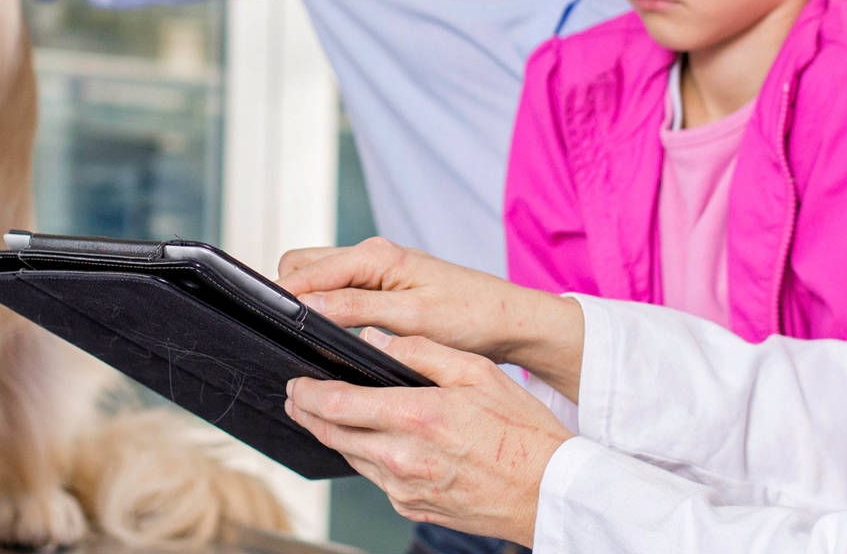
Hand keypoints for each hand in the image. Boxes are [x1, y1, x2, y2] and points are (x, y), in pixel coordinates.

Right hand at [277, 237, 582, 394]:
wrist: (508, 320)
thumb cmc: (469, 317)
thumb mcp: (411, 319)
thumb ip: (356, 309)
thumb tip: (307, 308)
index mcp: (374, 256)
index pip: (304, 270)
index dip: (282, 298)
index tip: (267, 328)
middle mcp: (370, 255)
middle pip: (301, 267)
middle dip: (288, 296)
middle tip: (286, 338)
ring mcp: (374, 269)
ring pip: (317, 278)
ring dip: (307, 302)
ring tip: (305, 341)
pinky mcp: (381, 286)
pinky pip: (337, 290)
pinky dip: (325, 308)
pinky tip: (330, 337)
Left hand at [285, 329, 571, 544]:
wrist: (552, 491)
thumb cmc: (522, 431)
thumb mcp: (477, 372)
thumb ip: (422, 351)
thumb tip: (377, 339)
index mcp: (415, 417)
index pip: (337, 405)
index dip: (307, 394)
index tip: (295, 383)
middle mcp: (402, 458)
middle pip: (333, 435)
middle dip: (307, 414)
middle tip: (295, 397)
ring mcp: (405, 488)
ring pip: (351, 458)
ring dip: (334, 436)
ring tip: (323, 416)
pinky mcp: (413, 507)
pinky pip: (376, 480)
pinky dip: (366, 458)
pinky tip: (370, 443)